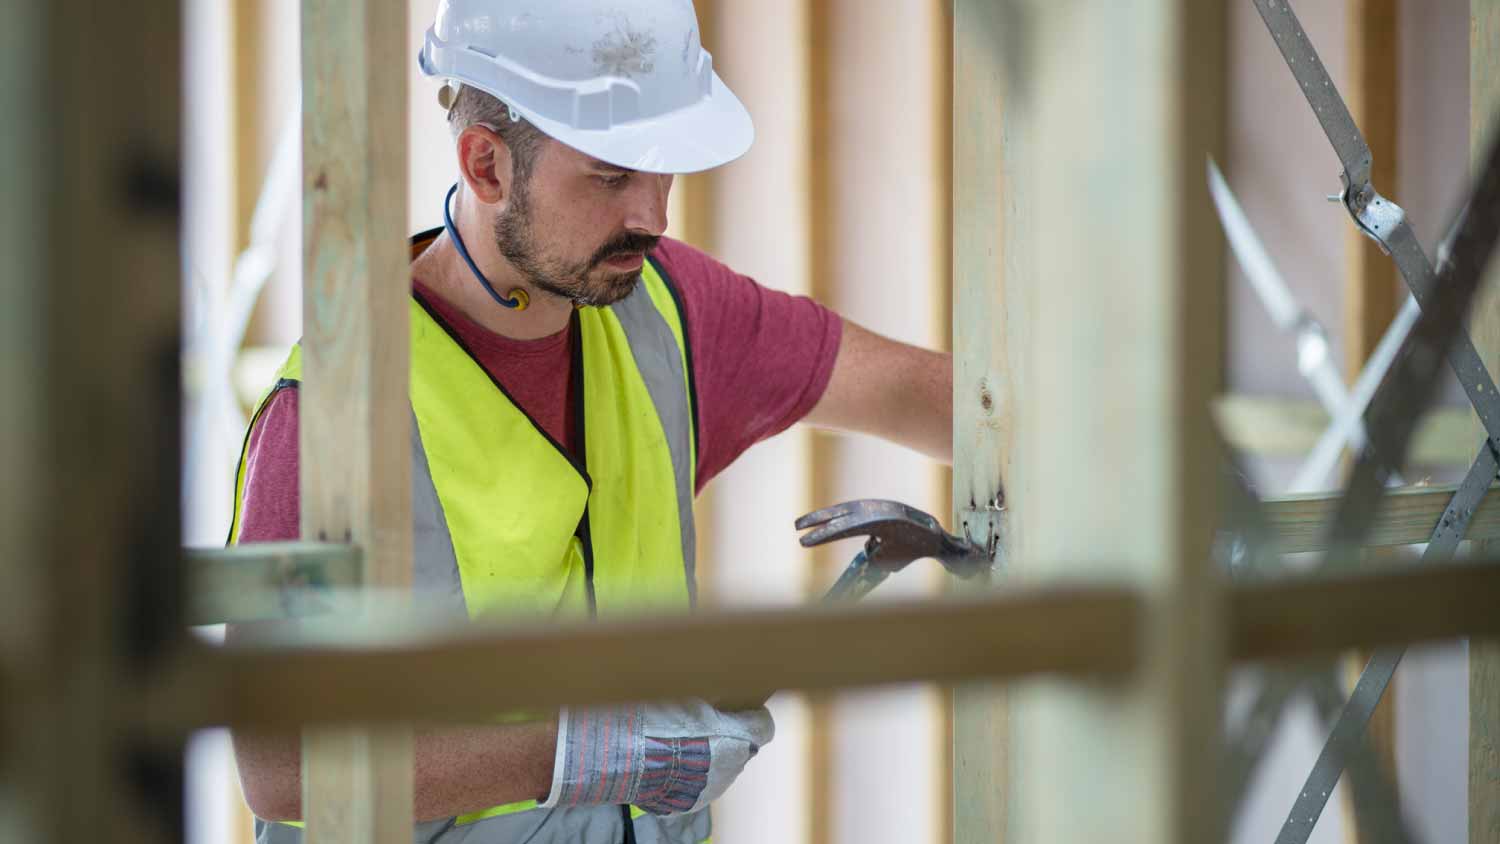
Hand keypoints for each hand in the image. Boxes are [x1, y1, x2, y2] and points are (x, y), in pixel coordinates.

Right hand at [541, 699, 773, 815]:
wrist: (613, 756)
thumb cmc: (649, 717)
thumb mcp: (686, 693)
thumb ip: (713, 695)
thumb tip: (722, 687)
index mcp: (737, 738)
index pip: (763, 725)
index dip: (749, 713)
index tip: (735, 705)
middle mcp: (730, 769)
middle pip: (740, 746)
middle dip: (725, 732)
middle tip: (696, 718)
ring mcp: (708, 790)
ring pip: (719, 767)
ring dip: (706, 753)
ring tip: (674, 739)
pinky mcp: (687, 804)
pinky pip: (697, 783)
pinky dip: (686, 771)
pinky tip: (665, 758)